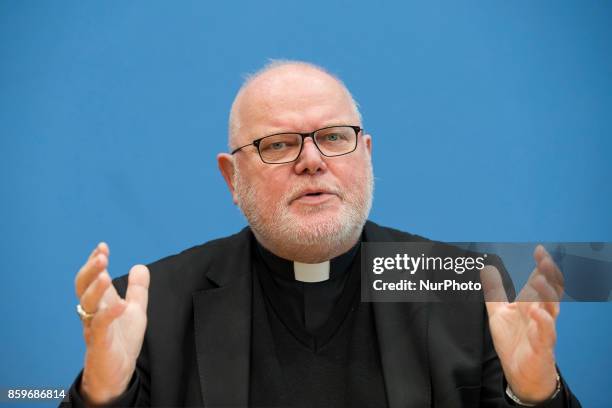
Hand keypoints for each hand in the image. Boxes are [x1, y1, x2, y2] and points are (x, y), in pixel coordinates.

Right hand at [74, 243, 149, 404]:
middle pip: (83, 286)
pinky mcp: (99, 343)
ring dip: (95, 288)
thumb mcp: (134, 310)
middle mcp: (93, 312)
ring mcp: (94, 327)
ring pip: (87, 304)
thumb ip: (137, 290)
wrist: (117, 373)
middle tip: (101, 255)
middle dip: (91, 270)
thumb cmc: (121, 341)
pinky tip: (120, 304)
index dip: (95, 262)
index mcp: (100, 302)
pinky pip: (100, 326)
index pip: (92, 277)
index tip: (102, 246)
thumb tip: (140, 266)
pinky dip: (109, 314)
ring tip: (106, 275)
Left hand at [481, 245, 562, 403]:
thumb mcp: (499, 313)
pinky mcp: (542, 347)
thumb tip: (486, 268)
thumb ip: (494, 292)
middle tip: (544, 260)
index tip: (539, 250)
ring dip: (545, 295)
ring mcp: (542, 330)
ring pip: (550, 310)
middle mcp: (539, 315)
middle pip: (548, 292)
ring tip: (539, 280)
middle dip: (547, 276)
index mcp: (530, 305)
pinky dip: (542, 322)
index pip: (539, 282)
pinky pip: (545, 334)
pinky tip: (536, 312)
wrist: (521, 374)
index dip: (540, 266)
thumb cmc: (514, 342)